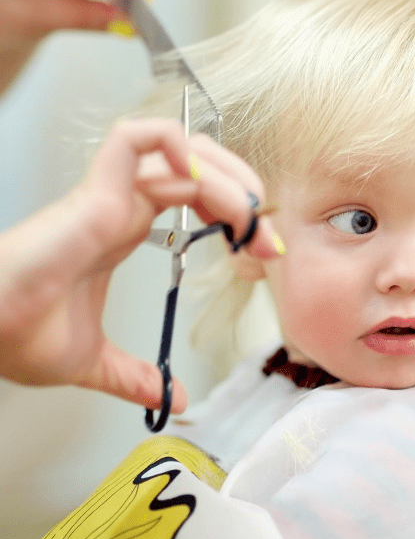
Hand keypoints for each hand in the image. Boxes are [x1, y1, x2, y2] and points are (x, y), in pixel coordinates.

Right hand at [0, 118, 280, 410]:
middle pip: (198, 168)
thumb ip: (135, 376)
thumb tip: (172, 399)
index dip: (235, 213)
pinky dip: (175, 145)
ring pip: (179, 150)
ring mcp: (110, 194)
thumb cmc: (21, 335)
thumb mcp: (95, 362)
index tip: (262, 251)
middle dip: (243, 191)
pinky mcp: (96, 192)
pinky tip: (202, 182)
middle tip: (266, 236)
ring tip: (248, 217)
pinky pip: (136, 139)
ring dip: (226, 175)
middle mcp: (124, 205)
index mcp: (126, 228)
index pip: (195, 196)